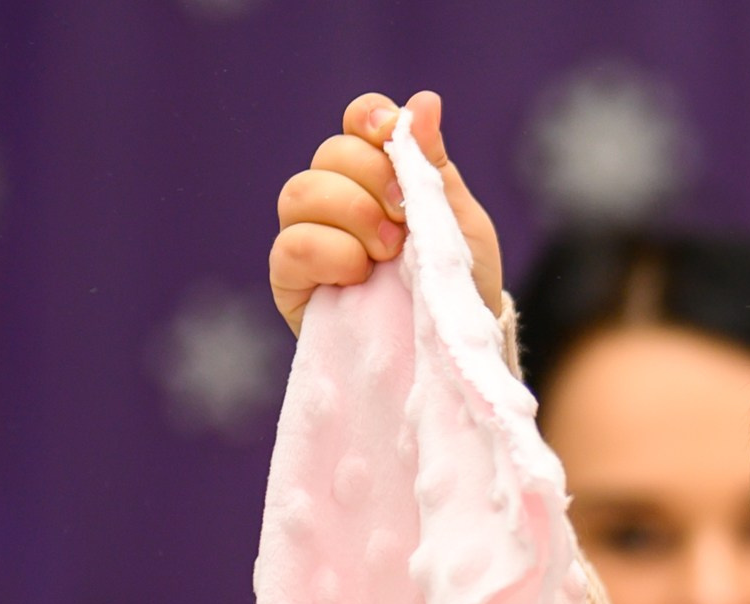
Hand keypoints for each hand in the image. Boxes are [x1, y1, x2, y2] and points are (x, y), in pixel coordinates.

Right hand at [267, 89, 506, 335]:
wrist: (456, 356)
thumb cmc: (461, 288)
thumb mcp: (461, 225)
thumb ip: (435, 168)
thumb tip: (424, 102)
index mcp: (382, 176)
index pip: (359, 123)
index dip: (370, 119)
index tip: (391, 134)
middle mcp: (339, 200)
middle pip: (329, 153)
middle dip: (370, 177)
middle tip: (404, 218)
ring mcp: (312, 239)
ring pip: (299, 192)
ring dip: (350, 213)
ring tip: (388, 252)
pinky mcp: (294, 282)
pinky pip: (288, 246)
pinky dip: (327, 252)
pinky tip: (359, 274)